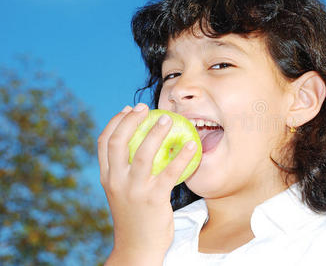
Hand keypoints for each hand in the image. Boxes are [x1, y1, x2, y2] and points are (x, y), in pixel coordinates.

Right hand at [97, 103, 196, 263]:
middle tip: (145, 107)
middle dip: (131, 120)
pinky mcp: (154, 198)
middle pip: (118, 142)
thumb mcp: (122, 193)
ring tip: (168, 119)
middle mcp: (116, 181)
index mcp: (107, 178)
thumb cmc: (134, 218)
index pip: (104, 143)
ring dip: (156, 132)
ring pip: (142, 153)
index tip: (127, 109)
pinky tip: (191, 144)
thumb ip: (125, 173)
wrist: (137, 248)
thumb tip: (141, 146)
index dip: (115, 122)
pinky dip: (181, 155)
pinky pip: (170, 171)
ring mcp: (134, 190)